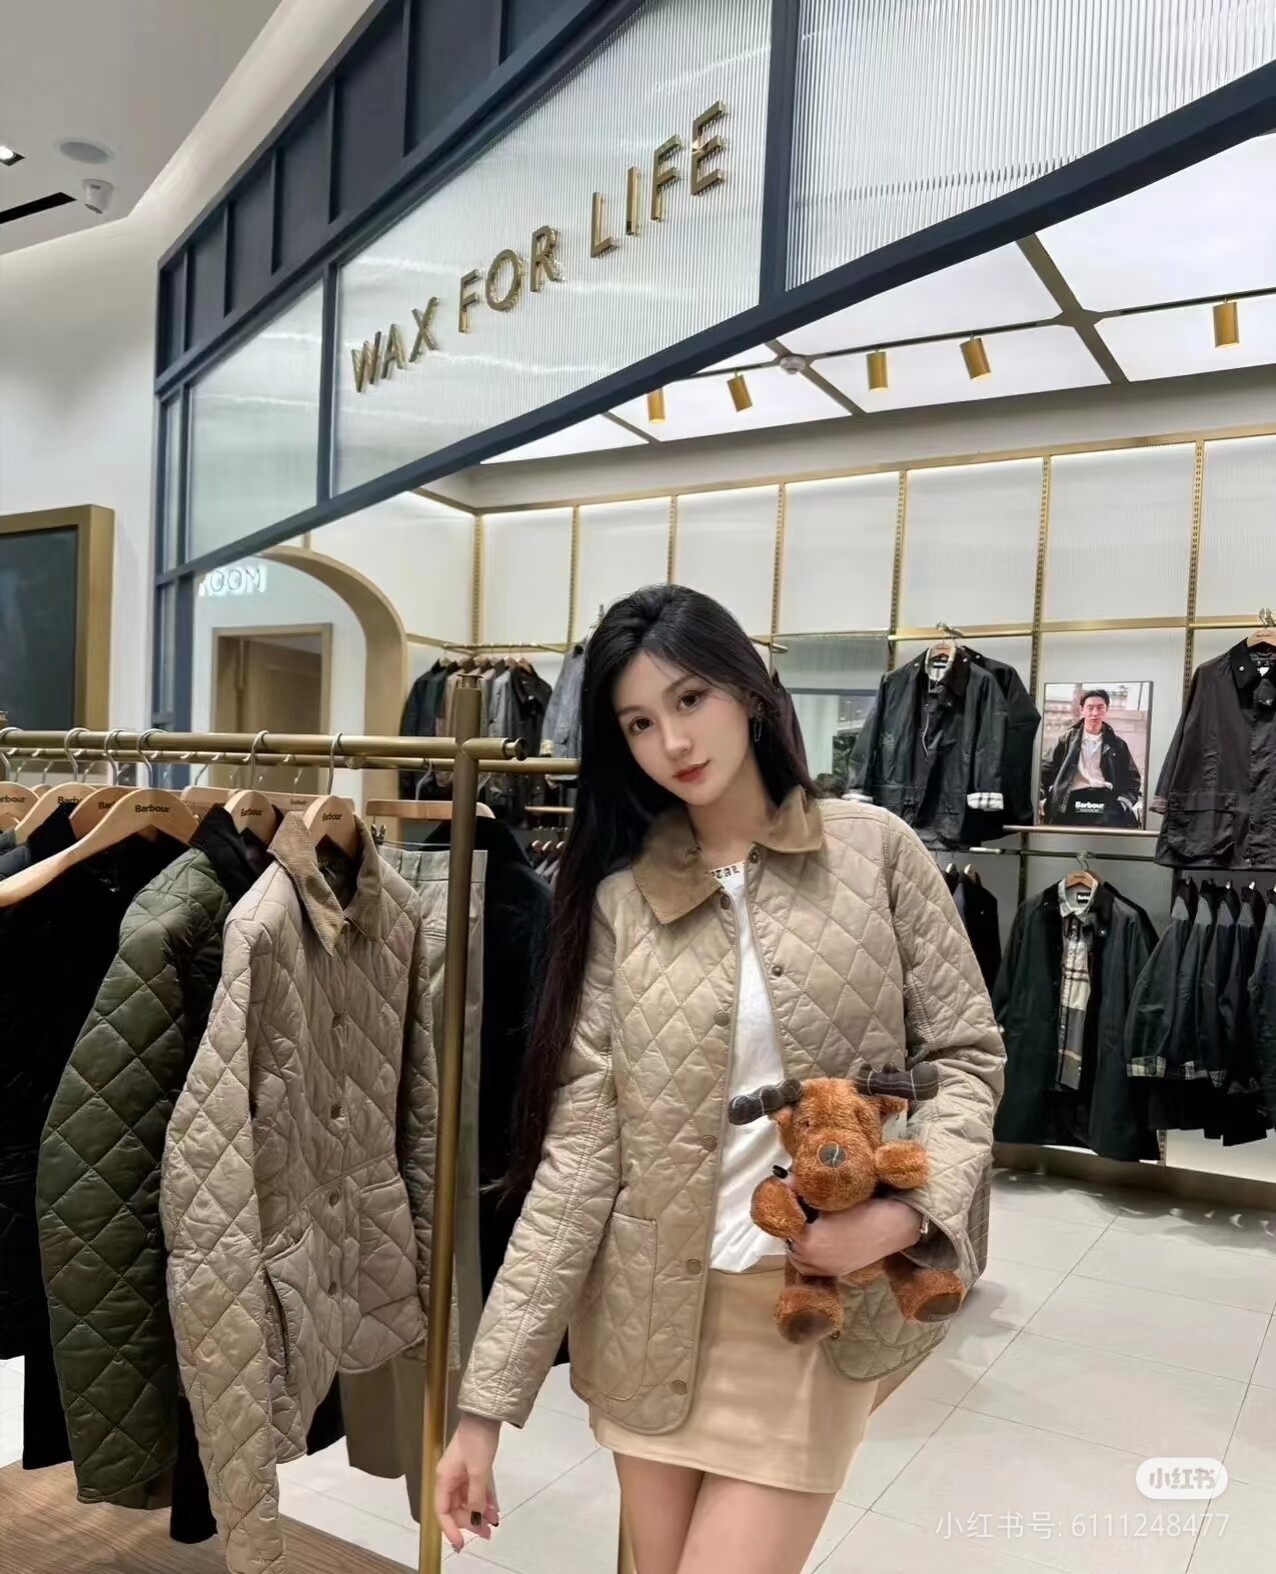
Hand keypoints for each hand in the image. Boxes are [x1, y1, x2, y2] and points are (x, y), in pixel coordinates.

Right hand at [435, 1414, 500, 1552]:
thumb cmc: (478, 1441)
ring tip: (494, 1522)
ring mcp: (460, 1474)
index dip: (450, 1529)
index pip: (442, 1511)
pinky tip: (494, 1509)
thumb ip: (475, 1497)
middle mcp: (449, 1479)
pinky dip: (484, 1500)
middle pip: (456, 1508)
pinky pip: (475, 1491)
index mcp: (444, 1479)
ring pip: (467, 1501)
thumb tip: (474, 1519)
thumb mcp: (478, 1471)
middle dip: (470, 1522)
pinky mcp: (471, 1469)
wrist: (486, 1414)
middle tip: (488, 1533)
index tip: (461, 1544)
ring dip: (479, 1512)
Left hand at [786, 1193, 922, 1277]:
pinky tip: (820, 1237)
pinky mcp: (838, 1272)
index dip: (786, 1206)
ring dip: (799, 1242)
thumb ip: (802, 1191)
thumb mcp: (829, 1197)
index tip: (789, 1193)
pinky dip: (810, 1255)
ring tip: (809, 1223)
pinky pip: (813, 1267)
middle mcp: (814, 1262)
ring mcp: (827, 1270)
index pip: (784, 1223)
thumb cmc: (863, 1207)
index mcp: (808, 1242)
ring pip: (799, 1257)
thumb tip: (783, 1180)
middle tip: (800, 1207)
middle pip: (788, 1242)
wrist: (894, 1224)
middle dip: (791, 1225)